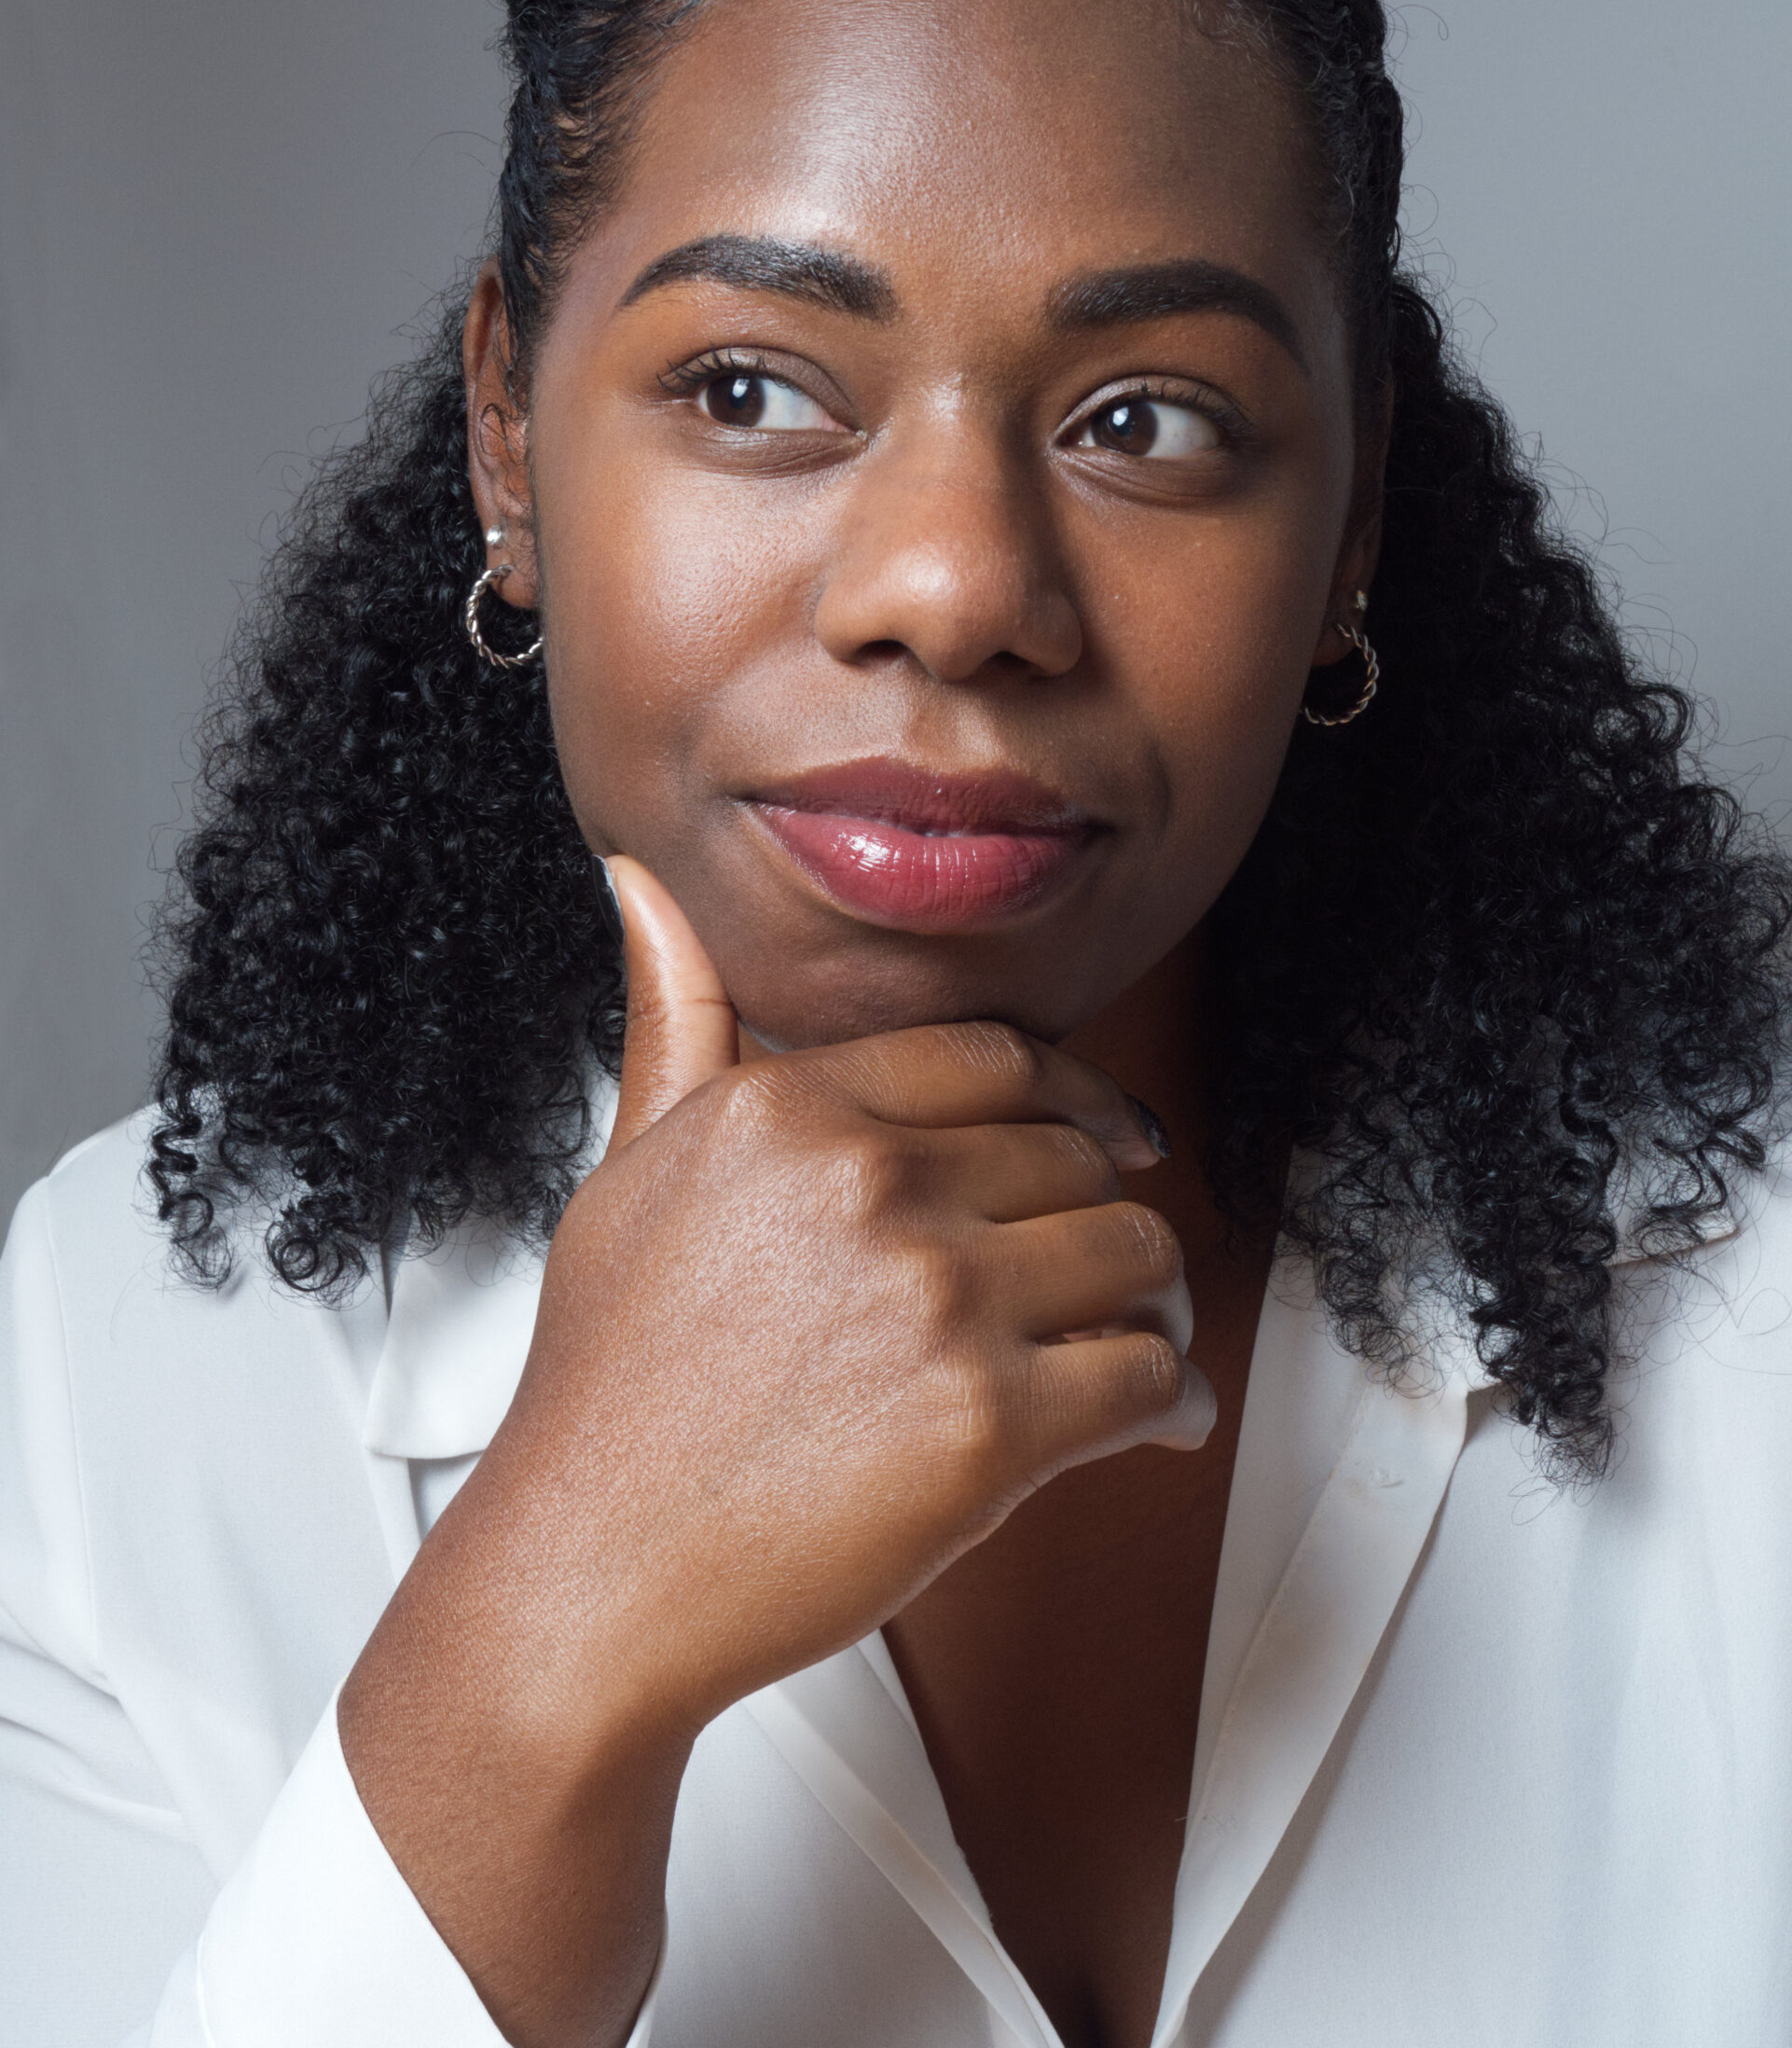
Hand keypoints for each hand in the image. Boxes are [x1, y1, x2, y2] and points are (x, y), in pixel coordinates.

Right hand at [340, 856, 1212, 2045]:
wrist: (589, 1576)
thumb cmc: (609, 1391)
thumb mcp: (627, 1172)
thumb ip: (675, 1020)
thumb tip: (644, 883)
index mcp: (793, 1110)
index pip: (1002, 1061)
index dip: (1080, 1096)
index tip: (1115, 1135)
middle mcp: (871, 1182)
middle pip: (1078, 1157)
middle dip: (1105, 1216)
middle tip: (1108, 1277)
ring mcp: (938, 1300)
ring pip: (1136, 1256)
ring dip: (1148, 1306)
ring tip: (1127, 1349)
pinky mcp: (993, 1426)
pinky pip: (1151, 1377)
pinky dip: (1173, 1405)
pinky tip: (1156, 1422)